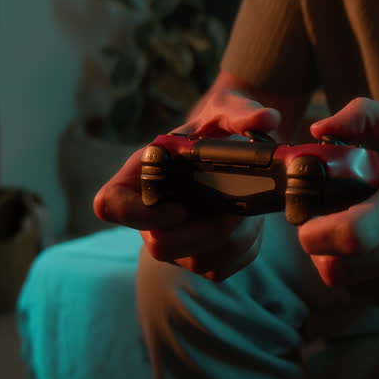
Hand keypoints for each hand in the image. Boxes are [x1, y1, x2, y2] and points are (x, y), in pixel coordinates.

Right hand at [93, 88, 280, 280]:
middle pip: (159, 247)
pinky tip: (251, 226)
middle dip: (204, 233)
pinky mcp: (199, 256)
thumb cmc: (217, 127)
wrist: (234, 151)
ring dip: (232, 240)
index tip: (179, 206)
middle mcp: (150, 215)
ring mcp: (174, 240)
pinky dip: (244, 250)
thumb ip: (241, 112)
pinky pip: (219, 268)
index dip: (139, 214)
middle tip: (234, 213)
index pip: (111, 205)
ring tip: (249, 212)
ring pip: (197, 262)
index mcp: (141, 176)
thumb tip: (268, 119)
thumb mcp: (226, 110)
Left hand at [298, 98, 378, 310]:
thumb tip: (319, 131)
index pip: (353, 234)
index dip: (315, 235)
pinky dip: (375, 281)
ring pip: (361, 290)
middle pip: (346, 272)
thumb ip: (369, 117)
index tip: (306, 223)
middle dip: (321, 255)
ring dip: (347, 268)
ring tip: (359, 240)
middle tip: (322, 234)